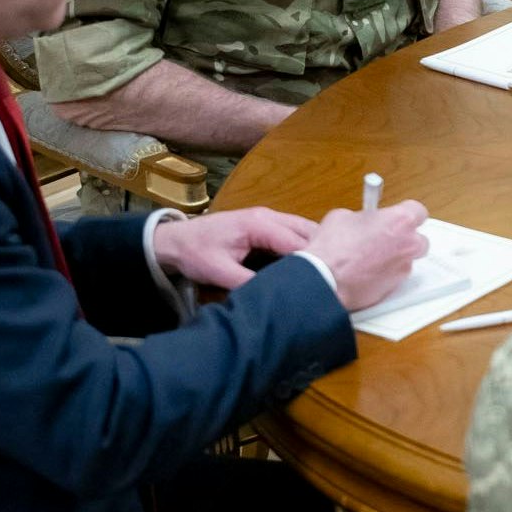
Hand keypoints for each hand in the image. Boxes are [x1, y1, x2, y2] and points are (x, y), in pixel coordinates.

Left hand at [153, 206, 319, 289]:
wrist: (174, 240)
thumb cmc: (196, 253)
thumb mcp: (219, 272)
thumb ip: (248, 282)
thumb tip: (276, 296)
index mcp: (259, 224)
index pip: (297, 242)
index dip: (314, 261)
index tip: (328, 280)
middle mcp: (269, 216)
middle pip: (307, 231)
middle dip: (322, 251)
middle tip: (336, 275)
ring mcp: (269, 217)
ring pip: (304, 229)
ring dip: (317, 246)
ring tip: (329, 270)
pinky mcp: (266, 224)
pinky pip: (294, 231)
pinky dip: (307, 244)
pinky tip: (313, 262)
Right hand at [300, 201, 430, 311]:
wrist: (326, 278)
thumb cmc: (333, 248)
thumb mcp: (343, 217)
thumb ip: (364, 217)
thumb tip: (364, 220)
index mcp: (400, 221)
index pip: (418, 211)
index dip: (405, 214)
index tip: (396, 216)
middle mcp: (409, 244)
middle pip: (419, 238)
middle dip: (405, 238)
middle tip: (385, 237)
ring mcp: (404, 266)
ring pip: (408, 259)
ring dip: (395, 256)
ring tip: (372, 256)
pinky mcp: (395, 286)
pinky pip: (395, 275)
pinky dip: (386, 273)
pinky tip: (367, 270)